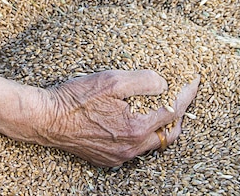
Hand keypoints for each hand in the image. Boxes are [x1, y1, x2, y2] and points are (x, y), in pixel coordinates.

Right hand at [32, 70, 199, 166]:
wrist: (45, 119)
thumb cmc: (75, 99)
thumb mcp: (111, 80)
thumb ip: (143, 81)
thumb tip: (163, 84)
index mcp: (136, 128)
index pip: (174, 111)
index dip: (187, 94)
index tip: (194, 81)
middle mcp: (130, 148)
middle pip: (169, 134)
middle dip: (178, 114)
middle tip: (179, 96)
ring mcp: (118, 156)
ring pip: (151, 143)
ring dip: (158, 126)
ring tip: (157, 106)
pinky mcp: (106, 158)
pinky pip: (133, 149)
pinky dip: (139, 134)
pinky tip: (132, 119)